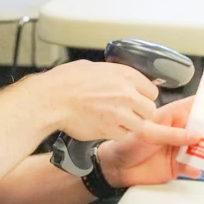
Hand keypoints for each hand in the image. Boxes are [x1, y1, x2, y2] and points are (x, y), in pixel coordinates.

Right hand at [33, 60, 158, 141]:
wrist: (51, 99)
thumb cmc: (65, 81)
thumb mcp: (92, 67)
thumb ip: (110, 75)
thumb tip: (115, 77)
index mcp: (125, 75)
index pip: (152, 90)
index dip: (144, 96)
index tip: (138, 100)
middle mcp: (126, 94)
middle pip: (150, 110)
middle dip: (140, 113)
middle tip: (129, 113)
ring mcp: (120, 114)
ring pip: (140, 125)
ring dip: (130, 125)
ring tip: (117, 122)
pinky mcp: (110, 130)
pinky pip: (123, 135)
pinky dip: (116, 134)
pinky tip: (106, 128)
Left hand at [97, 96, 202, 187]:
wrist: (117, 167)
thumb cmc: (127, 143)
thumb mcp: (148, 133)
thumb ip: (172, 134)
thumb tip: (197, 135)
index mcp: (172, 117)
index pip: (194, 107)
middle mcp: (180, 132)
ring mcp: (181, 149)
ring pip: (202, 148)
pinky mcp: (179, 166)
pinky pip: (193, 166)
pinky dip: (197, 167)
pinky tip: (197, 168)